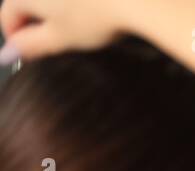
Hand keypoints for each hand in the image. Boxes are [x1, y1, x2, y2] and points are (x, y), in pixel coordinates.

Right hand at [0, 0, 127, 62]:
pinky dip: (70, 4)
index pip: (6, 15)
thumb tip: (10, 51)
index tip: (26, 51)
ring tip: (74, 28)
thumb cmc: (94, 17)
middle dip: (33, 23)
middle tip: (52, 43)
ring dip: (52, 13)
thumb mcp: (60, 38)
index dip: (14, 36)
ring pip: (47, 0)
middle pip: (25, 4)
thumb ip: (32, 45)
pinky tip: (87, 13)